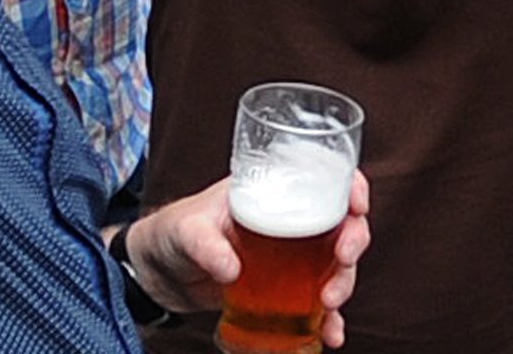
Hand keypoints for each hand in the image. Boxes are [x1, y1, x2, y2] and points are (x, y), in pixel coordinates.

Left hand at [126, 172, 372, 342]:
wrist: (155, 273)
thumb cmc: (172, 232)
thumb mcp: (185, 229)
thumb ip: (205, 243)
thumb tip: (231, 269)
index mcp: (274, 189)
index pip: (327, 177)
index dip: (352, 187)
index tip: (357, 207)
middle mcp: (289, 219)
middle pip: (342, 224)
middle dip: (353, 242)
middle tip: (343, 261)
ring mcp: (289, 257)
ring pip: (335, 265)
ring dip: (344, 283)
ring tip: (331, 304)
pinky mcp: (281, 289)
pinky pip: (315, 303)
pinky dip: (327, 320)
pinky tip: (331, 335)